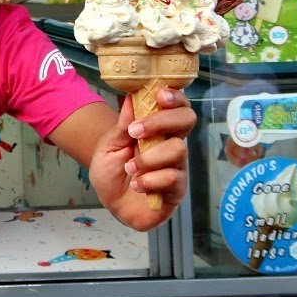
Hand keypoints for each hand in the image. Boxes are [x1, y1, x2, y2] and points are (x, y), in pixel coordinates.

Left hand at [88, 88, 195, 230]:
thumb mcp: (109, 145)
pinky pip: (173, 178)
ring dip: (149, 158)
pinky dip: (150, 180)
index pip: (177, 106)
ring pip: (178, 149)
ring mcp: (177, 166)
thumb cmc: (113, 169)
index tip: (159, 95)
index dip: (175, 97)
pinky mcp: (177, 189)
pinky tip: (137, 185)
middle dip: (162, 121)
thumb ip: (122, 125)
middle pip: (187, 119)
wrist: (110, 201)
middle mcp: (172, 144)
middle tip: (135, 132)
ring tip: (129, 167)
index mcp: (159, 128)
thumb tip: (131, 97)